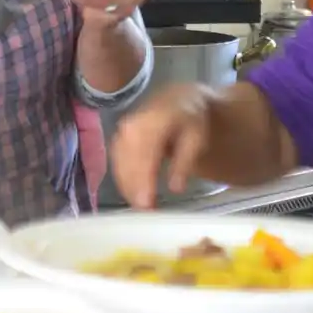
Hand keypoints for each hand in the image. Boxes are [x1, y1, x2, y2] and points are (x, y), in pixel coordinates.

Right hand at [109, 83, 215, 207]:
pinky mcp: (117, 139)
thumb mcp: (196, 137)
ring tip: (140, 207)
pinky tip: (133, 194)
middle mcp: (132, 125)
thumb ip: (185, 161)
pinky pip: (116, 163)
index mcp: (154, 120)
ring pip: (119, 165)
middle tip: (145, 212)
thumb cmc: (189, 120)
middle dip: (134, 190)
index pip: (145, 154)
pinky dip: (124, 180)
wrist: (176, 99)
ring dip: (128, 187)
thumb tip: (175, 188)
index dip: (144, 181)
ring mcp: (121, 131)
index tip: (147, 205)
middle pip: (129, 163)